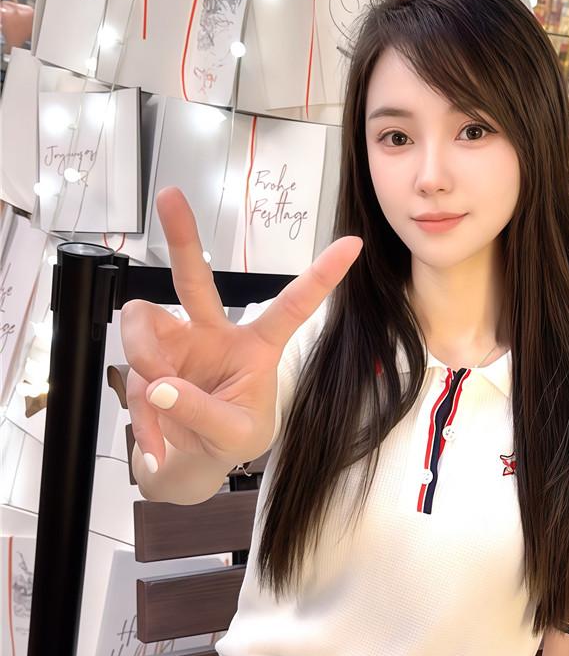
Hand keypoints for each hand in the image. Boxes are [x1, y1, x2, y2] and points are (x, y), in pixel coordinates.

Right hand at [121, 186, 362, 469]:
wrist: (196, 459)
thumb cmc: (233, 436)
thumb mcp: (235, 435)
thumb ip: (202, 413)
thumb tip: (161, 386)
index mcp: (257, 347)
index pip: (292, 307)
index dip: (321, 277)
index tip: (352, 245)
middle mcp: (214, 334)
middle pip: (195, 278)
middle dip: (182, 237)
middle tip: (170, 195)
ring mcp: (177, 344)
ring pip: (143, 320)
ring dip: (145, 359)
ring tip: (160, 402)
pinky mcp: (147, 360)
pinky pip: (130, 369)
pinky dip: (141, 414)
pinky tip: (157, 442)